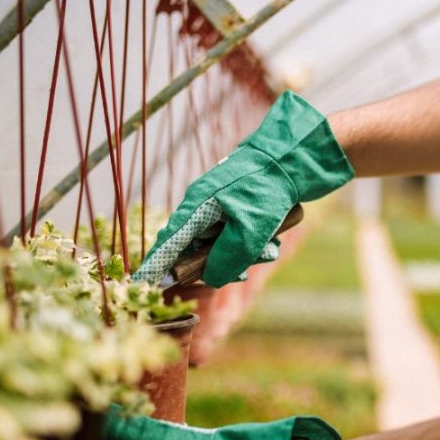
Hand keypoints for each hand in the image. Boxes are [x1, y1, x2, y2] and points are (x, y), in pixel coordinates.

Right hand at [135, 91, 353, 287]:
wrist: (294, 158)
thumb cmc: (266, 190)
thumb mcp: (248, 231)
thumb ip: (226, 258)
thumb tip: (210, 278)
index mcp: (197, 207)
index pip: (170, 241)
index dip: (158, 263)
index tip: (145, 281)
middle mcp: (204, 205)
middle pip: (199, 248)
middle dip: (221, 264)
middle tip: (242, 274)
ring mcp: (223, 204)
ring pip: (225, 243)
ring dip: (246, 253)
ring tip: (268, 248)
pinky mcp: (241, 205)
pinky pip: (242, 233)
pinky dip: (256, 241)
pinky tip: (274, 237)